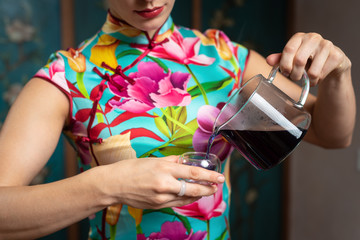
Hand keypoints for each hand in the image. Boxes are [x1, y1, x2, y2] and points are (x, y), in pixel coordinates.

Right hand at [99, 155, 224, 208]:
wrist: (114, 185)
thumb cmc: (131, 169)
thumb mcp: (153, 160)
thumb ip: (171, 161)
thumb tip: (185, 161)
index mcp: (164, 169)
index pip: (192, 173)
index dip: (209, 176)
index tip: (219, 177)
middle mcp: (164, 184)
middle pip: (193, 188)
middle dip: (208, 188)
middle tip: (217, 186)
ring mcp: (161, 198)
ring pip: (186, 197)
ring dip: (198, 194)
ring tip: (206, 190)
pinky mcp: (157, 206)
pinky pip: (176, 202)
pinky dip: (185, 198)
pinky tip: (190, 195)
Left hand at [266, 32, 350, 85]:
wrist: (331, 62)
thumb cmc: (308, 59)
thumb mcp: (292, 58)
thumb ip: (280, 59)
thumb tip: (268, 60)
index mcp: (299, 37)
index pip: (288, 50)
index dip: (285, 65)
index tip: (285, 72)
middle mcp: (313, 38)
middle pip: (299, 61)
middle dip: (295, 74)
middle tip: (295, 77)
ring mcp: (326, 46)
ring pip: (312, 71)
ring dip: (307, 79)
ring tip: (307, 77)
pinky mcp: (336, 56)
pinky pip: (321, 75)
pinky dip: (316, 80)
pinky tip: (317, 76)